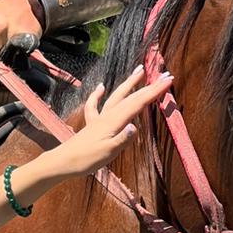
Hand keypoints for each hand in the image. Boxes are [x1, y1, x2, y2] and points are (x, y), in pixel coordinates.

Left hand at [47, 65, 172, 178]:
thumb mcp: (108, 153)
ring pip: (116, 96)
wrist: (65, 161)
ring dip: (128, 83)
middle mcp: (107, 115)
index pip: (138, 103)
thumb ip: (122, 139)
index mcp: (114, 121)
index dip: (154, 91)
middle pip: (131, 96)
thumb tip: (135, 127)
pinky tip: (101, 86)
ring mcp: (99, 118)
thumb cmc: (87, 159)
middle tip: (163, 74)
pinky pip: (95, 105)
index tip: (168, 80)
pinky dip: (98, 94)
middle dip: (148, 85)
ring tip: (138, 70)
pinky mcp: (92, 123)